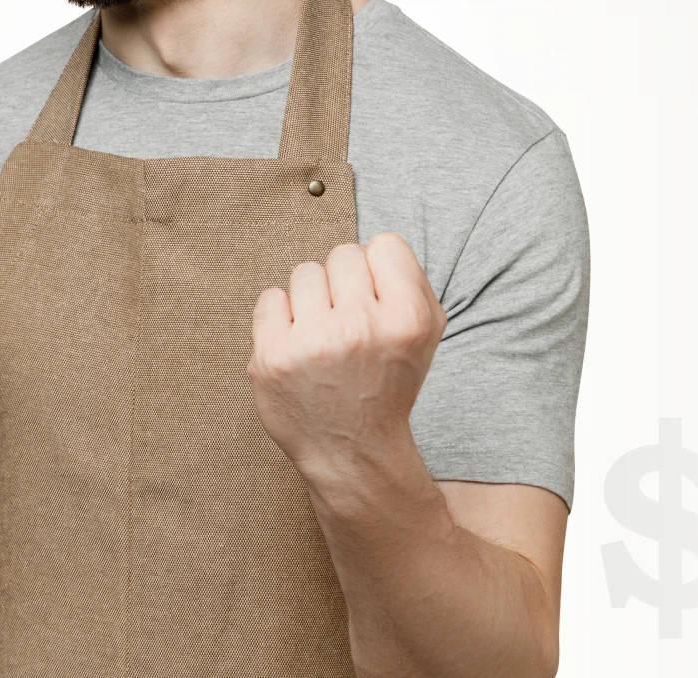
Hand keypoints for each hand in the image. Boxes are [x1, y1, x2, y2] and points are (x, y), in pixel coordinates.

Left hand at [247, 233, 446, 480]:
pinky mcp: (272, 356)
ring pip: (305, 272)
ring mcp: (313, 342)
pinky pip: (270, 297)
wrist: (353, 452)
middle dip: (344, 284)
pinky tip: (297, 344)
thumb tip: (375, 247)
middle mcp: (361, 328)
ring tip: (323, 335)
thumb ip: (411, 282)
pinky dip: (280, 317)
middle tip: (348, 322)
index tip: (375, 298)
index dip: (379, 269)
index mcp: (407, 320)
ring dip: (312, 299)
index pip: (385, 244)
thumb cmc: (387, 385)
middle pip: (343, 254)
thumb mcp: (427, 337)